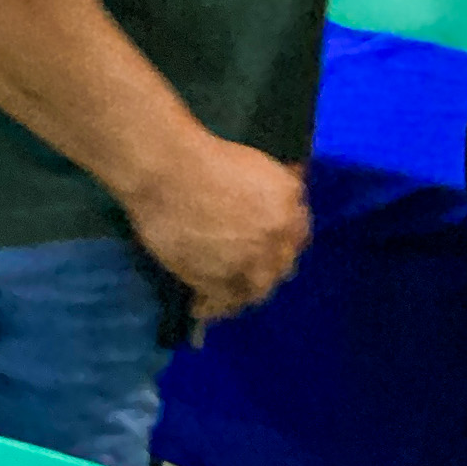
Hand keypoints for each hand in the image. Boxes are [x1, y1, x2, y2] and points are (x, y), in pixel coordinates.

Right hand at [125, 131, 310, 319]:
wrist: (168, 173)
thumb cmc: (205, 157)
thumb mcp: (258, 164)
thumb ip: (277, 186)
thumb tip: (289, 192)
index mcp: (289, 204)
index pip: (298, 237)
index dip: (281, 243)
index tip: (267, 247)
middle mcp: (275, 238)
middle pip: (280, 267)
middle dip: (265, 269)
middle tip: (245, 271)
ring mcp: (247, 264)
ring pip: (255, 291)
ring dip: (242, 293)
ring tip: (225, 297)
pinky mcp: (217, 282)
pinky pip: (222, 304)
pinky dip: (213, 308)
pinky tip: (200, 307)